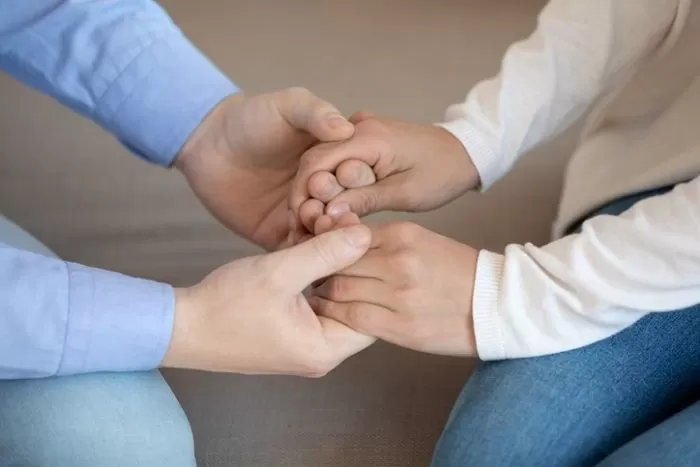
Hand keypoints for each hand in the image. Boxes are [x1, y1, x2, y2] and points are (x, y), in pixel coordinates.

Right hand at [161, 224, 375, 375]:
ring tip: (320, 227)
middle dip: (347, 260)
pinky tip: (304, 242)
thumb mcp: (280, 272)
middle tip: (338, 225)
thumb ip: (326, 252)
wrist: (179, 327)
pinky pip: (314, 296)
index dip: (372, 270)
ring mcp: (305, 340)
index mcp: (326, 348)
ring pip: (333, 293)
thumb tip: (364, 234)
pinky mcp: (291, 329)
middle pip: (354, 299)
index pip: (374, 311)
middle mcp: (321, 350)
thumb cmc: (225, 306)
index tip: (362, 236)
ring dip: (328, 261)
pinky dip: (311, 271)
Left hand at [175, 88, 353, 250]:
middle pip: (345, 206)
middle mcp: (327, 190)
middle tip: (328, 205)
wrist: (208, 144)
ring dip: (324, 232)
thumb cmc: (250, 117)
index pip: (357, 173)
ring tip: (314, 223)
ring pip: (325, 232)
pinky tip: (300, 245)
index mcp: (337, 160)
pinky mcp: (282, 236)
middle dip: (341, 207)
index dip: (355, 176)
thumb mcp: (287, 106)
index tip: (345, 175)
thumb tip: (346, 129)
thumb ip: (316, 112)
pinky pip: (297, 251)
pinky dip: (302, 252)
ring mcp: (306, 215)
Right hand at [289, 112, 478, 236]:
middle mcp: (357, 125)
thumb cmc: (442, 173)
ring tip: (310, 223)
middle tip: (299, 227)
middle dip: (304, 194)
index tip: (299, 222)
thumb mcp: (405, 192)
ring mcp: (358, 129)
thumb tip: (329, 212)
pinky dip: (328, 183)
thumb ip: (365, 199)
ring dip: (314, 191)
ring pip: (322, 160)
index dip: (303, 194)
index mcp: (368, 136)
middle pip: (314, 160)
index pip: (317, 162)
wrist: (464, 152)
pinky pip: (336, 159)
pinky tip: (325, 208)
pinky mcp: (362, 139)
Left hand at [310, 219, 478, 356]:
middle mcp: (398, 260)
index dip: (324, 245)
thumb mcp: (422, 241)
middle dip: (318, 270)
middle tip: (310, 277)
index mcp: (402, 234)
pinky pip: (353, 318)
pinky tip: (331, 314)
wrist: (496, 304)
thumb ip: (381, 241)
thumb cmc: (456, 272)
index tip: (315, 254)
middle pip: (337, 261)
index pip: (344, 235)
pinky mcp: (402, 326)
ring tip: (318, 296)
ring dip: (322, 294)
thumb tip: (340, 243)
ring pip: (339, 290)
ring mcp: (399, 295)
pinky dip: (335, 315)